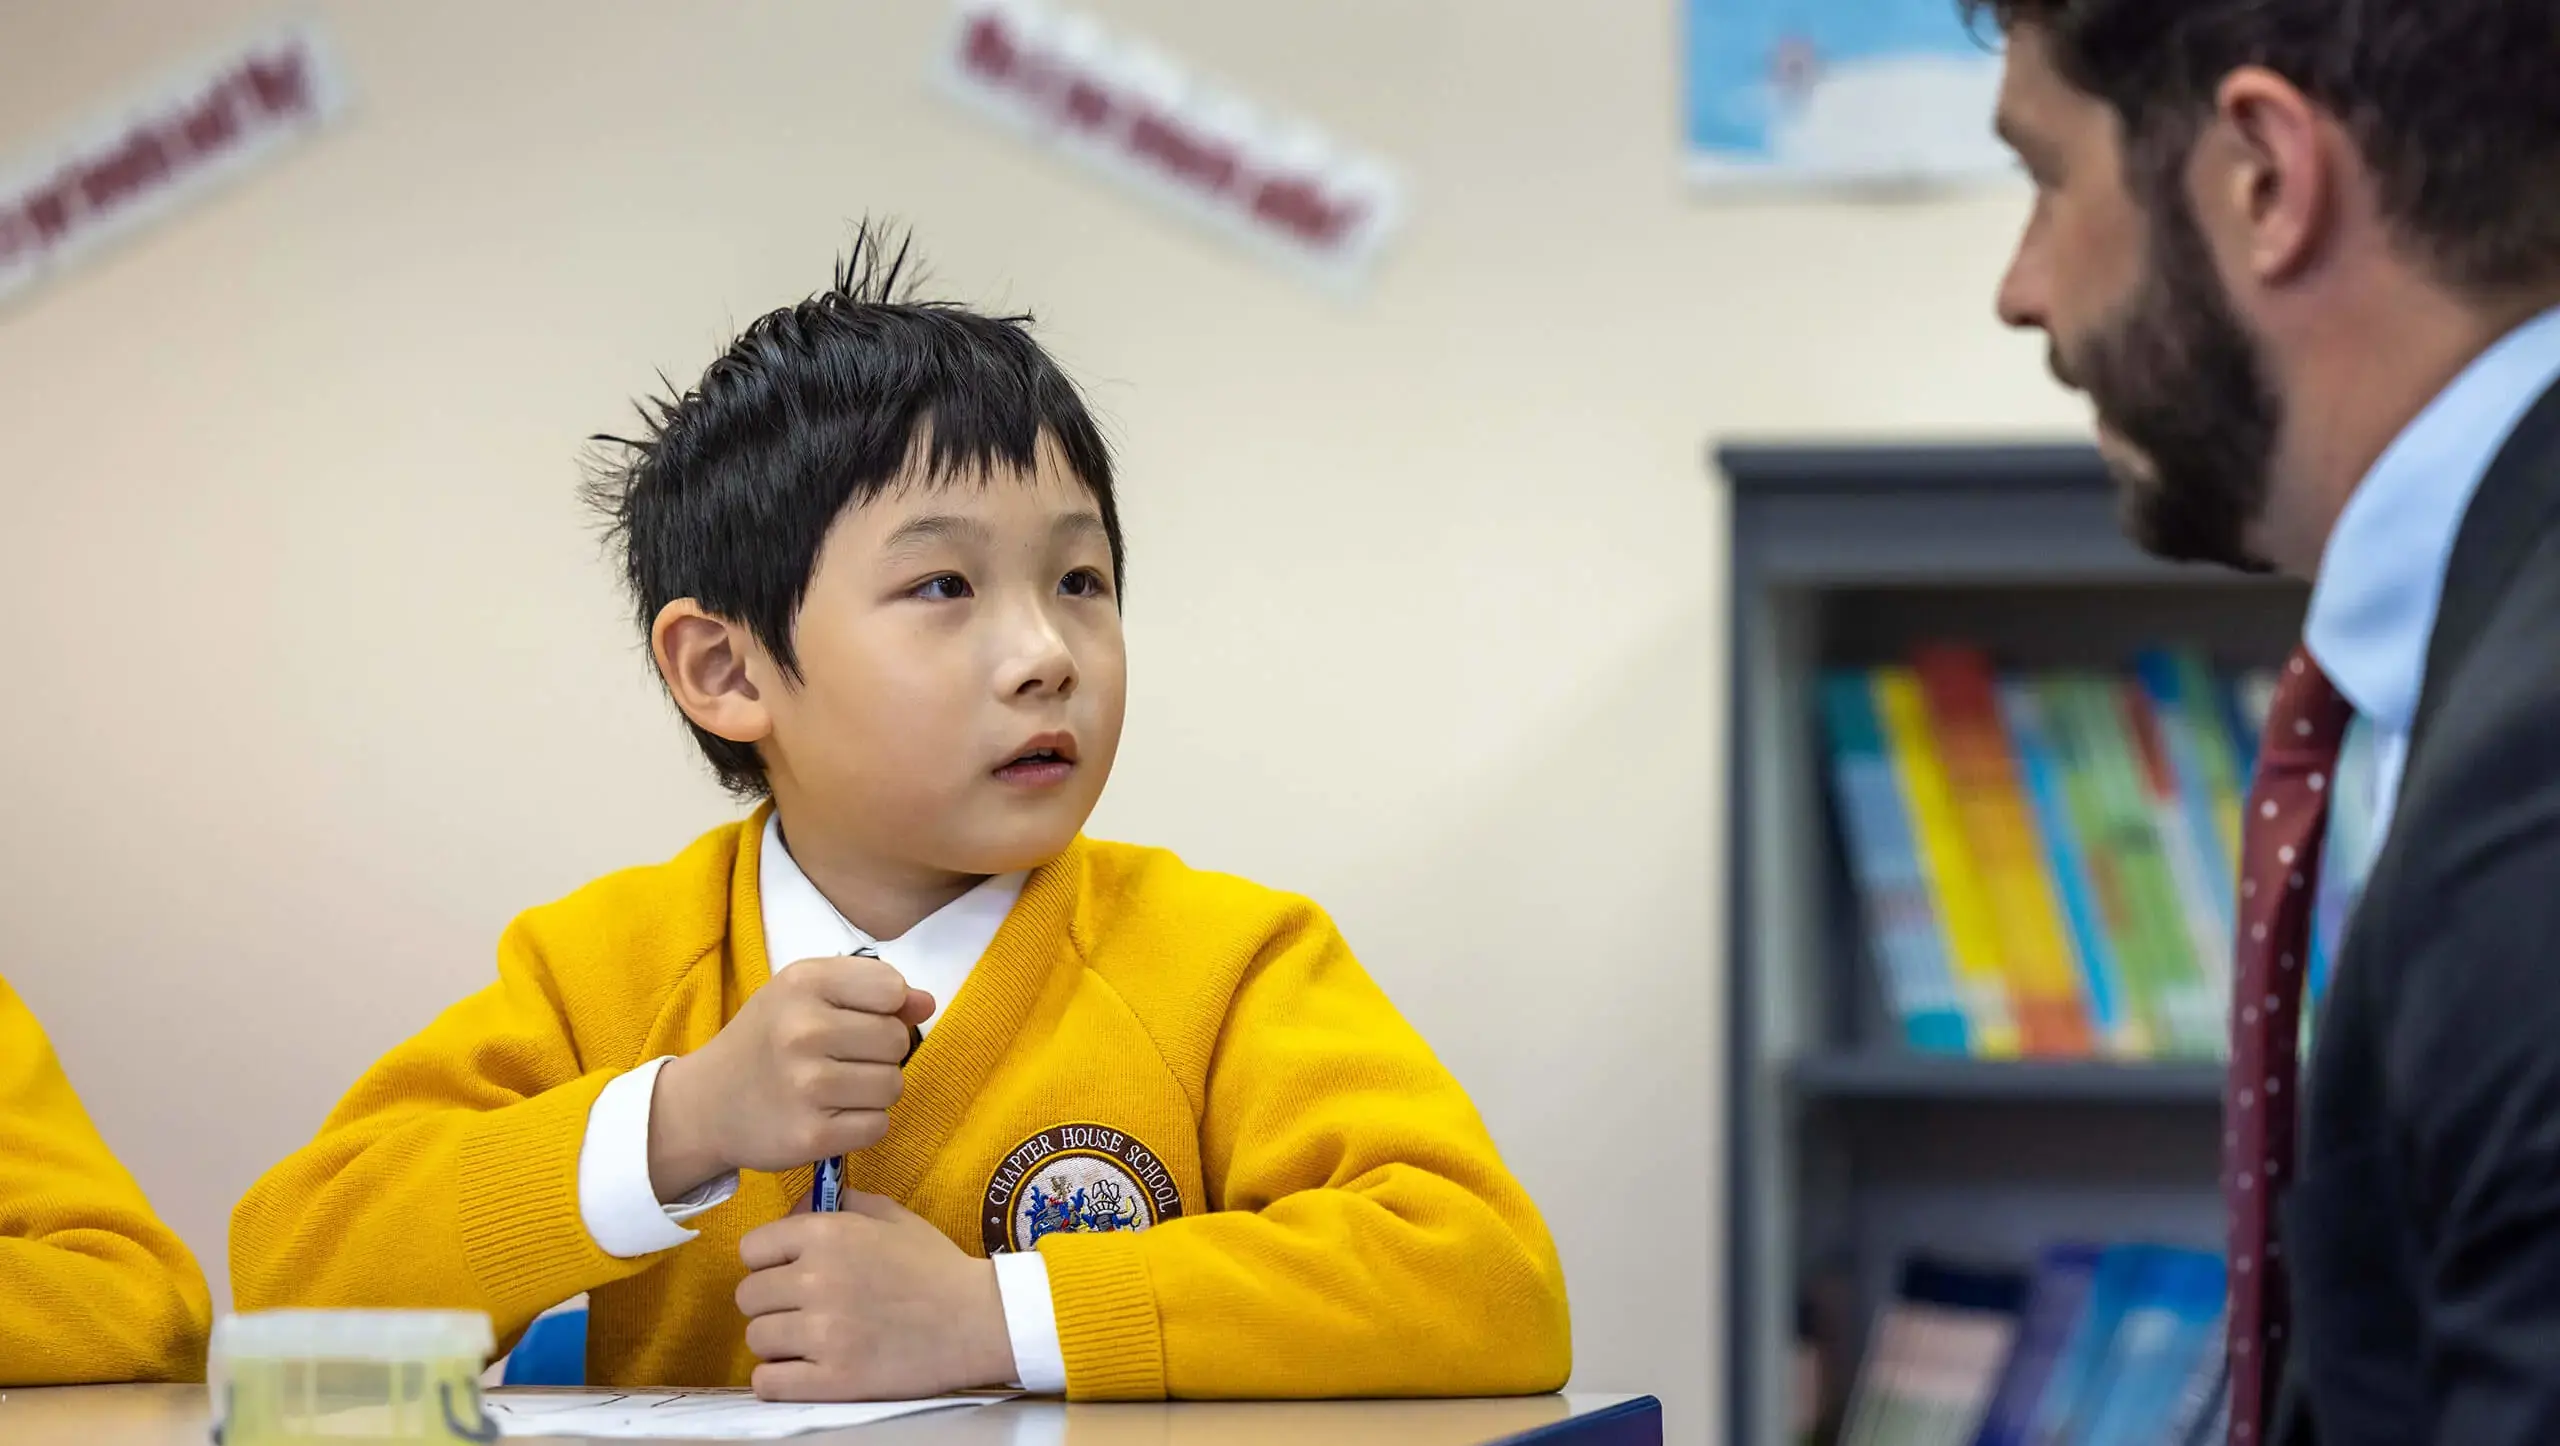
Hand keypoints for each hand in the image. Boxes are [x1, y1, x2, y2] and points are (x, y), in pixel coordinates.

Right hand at [647, 956, 933, 1199]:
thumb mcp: (807, 994)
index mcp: (803, 982)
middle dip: (880, 1053)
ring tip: (835, 1089)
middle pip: (897, 1040)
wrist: (706, 1104)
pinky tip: (830, 1115)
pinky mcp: (811, 1135)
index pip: (892, 989)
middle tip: (840, 1059)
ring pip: (893, 1086)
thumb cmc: (767, 1039)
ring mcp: (806, 1085)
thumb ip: (871, 989)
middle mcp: (802, 1030)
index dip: (885, 1007)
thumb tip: (926, 1004)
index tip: (854, 1019)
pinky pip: (878, 1126)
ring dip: (874, 1091)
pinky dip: (862, 1125)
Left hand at [736, 1191, 1017, 1399]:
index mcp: (828, 1235)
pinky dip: (777, 1379)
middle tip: (800, 1309)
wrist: (979, 1320)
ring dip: (776, 1341)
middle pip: (748, 1296)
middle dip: (770, 1302)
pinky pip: (768, 1382)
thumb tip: (795, 1210)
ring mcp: (823, 1333)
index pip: (752, 1248)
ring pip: (756, 1338)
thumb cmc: (936, 1266)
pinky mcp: (834, 1379)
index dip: (767, 1261)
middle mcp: (817, 1279)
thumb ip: (840, 1205)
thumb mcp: (891, 1217)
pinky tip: (799, 1370)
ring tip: (807, 1341)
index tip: (787, 1271)